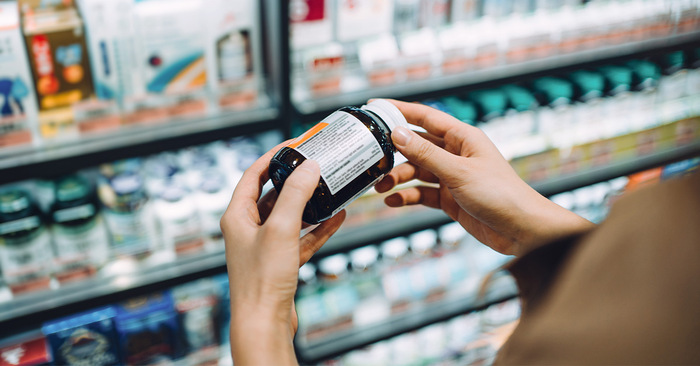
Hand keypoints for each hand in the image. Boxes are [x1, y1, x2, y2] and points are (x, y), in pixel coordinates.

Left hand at [221, 142, 345, 364]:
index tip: (293, 146)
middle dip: (295, 180)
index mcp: (237, 216)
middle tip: (315, 165)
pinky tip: (338, 217)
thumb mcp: (281, 229)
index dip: (272, 158)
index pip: (252, 175)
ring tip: (330, 188)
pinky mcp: (281, 263)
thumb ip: (296, 195)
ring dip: (309, 203)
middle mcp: (248, 229)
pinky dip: (318, 228)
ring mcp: (265, 246)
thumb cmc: (262, 278)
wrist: (264, 323)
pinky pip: (302, 238)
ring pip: (289, 216)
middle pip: (272, 195)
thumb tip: (309, 167)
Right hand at [375, 100, 593, 255]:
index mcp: (463, 138)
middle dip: (394, 153)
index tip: (375, 107)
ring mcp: (452, 177)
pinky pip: (422, 193)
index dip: (400, 111)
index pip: (426, 117)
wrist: (522, 230)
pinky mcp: (450, 199)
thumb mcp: (458, 172)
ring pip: (417, 171)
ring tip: (380, 187)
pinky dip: (407, 196)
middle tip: (372, 160)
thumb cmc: (501, 194)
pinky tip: (394, 201)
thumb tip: (397, 134)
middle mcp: (456, 154)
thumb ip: (426, 154)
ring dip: (398, 178)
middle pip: (416, 146)